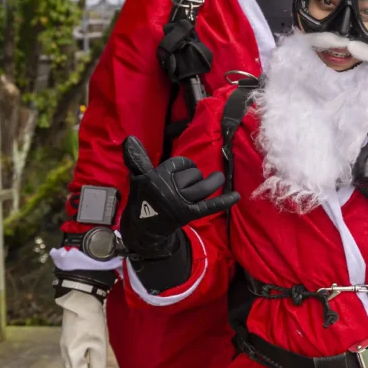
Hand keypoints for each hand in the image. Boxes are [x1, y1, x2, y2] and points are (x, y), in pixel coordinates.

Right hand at [57, 290, 111, 367]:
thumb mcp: (99, 344)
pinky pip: (77, 358)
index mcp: (73, 357)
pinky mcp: (69, 339)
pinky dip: (86, 364)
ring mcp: (66, 346)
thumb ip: (98, 365)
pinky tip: (92, 362)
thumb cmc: (90, 322)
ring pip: (78, 367)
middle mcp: (67, 354)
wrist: (79, 299)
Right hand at [119, 135, 238, 257]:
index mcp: (157, 178)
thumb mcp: (137, 177)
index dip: (183, 165)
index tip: (180, 170)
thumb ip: (137, 158)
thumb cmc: (142, 199)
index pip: (180, 163)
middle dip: (194, 175)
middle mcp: (170, 190)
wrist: (143, 228)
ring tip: (218, 178)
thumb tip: (131, 139)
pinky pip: (210, 206)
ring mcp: (181, 203)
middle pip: (193, 174)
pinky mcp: (190, 214)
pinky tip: (237, 196)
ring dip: (213, 181)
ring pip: (202, 187)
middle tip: (189, 180)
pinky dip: (224, 201)